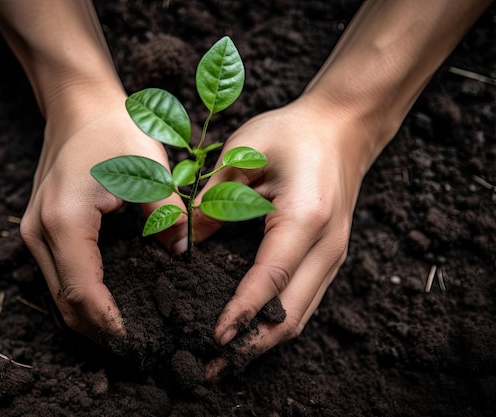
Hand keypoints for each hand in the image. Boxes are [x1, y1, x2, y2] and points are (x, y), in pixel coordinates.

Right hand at [19, 95, 186, 342]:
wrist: (79, 104)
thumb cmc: (114, 128)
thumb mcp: (149, 169)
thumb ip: (166, 215)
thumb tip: (182, 253)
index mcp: (65, 221)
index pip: (84, 293)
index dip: (111, 324)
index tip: (139, 343)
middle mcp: (40, 233)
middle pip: (65, 304)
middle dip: (100, 332)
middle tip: (139, 348)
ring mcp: (34, 233)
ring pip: (58, 296)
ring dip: (89, 318)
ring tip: (127, 332)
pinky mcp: (41, 230)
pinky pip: (59, 277)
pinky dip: (82, 297)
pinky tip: (110, 302)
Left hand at [194, 96, 374, 378]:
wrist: (342, 128)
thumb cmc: (292, 134)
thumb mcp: (244, 154)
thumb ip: (213, 202)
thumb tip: (184, 246)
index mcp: (306, 218)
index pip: (271, 278)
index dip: (242, 311)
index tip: (214, 337)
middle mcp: (327, 247)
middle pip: (293, 314)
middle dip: (252, 346)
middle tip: (211, 368)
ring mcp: (333, 257)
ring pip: (300, 316)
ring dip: (263, 342)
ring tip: (225, 361)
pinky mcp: (328, 259)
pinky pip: (302, 302)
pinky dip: (274, 323)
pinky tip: (248, 331)